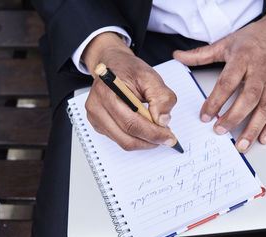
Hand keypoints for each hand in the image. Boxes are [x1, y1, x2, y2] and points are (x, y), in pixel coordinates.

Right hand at [83, 32, 176, 150]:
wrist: (113, 65)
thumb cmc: (128, 69)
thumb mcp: (150, 76)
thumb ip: (161, 97)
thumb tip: (162, 121)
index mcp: (107, 92)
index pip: (131, 123)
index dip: (153, 134)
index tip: (170, 137)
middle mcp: (97, 107)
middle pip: (127, 138)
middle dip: (150, 141)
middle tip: (167, 137)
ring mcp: (95, 118)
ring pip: (124, 142)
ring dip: (144, 141)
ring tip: (158, 131)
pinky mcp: (98, 125)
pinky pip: (120, 139)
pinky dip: (136, 138)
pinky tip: (145, 129)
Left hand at [173, 10, 265, 152]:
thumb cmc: (254, 38)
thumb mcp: (226, 43)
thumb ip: (201, 54)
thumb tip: (178, 56)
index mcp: (243, 58)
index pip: (227, 82)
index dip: (215, 101)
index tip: (204, 116)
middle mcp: (261, 71)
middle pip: (249, 97)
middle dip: (234, 117)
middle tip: (220, 131)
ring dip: (254, 128)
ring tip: (241, 144)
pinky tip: (264, 138)